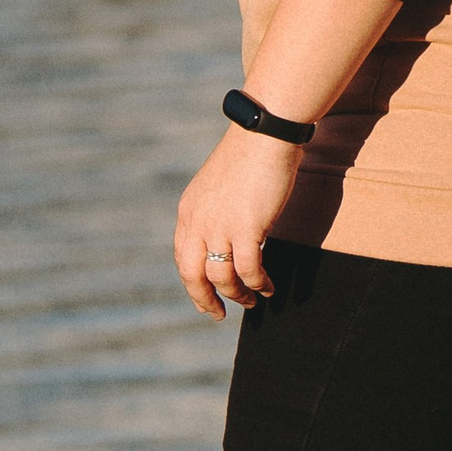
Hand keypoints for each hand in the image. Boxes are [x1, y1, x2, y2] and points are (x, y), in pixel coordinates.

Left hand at [174, 123, 304, 318]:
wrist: (264, 135)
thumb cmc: (248, 157)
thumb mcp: (218, 188)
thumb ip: (215, 213)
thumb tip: (226, 239)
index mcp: (188, 211)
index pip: (182, 257)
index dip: (192, 283)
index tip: (203, 298)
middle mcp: (197, 221)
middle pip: (192, 274)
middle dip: (204, 300)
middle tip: (218, 314)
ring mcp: (220, 226)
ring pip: (221, 277)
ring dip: (237, 295)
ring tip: (251, 301)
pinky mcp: (246, 229)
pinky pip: (249, 270)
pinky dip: (258, 284)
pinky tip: (269, 288)